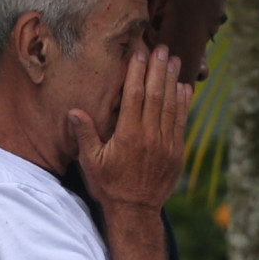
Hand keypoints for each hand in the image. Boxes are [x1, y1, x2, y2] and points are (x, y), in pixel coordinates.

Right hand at [70, 44, 189, 213]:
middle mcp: (149, 136)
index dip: (137, 72)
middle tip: (162, 48)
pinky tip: (183, 88)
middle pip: (155, 95)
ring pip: (171, 105)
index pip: (134, 96)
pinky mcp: (176, 152)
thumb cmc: (109, 186)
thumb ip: (85, 135)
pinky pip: (181, 122)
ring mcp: (166, 143)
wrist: (135, 212)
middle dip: (158, 69)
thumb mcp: (91, 162)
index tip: (140, 53)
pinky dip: (183, 103)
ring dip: (172, 81)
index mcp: (128, 135)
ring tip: (174, 60)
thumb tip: (75, 111)